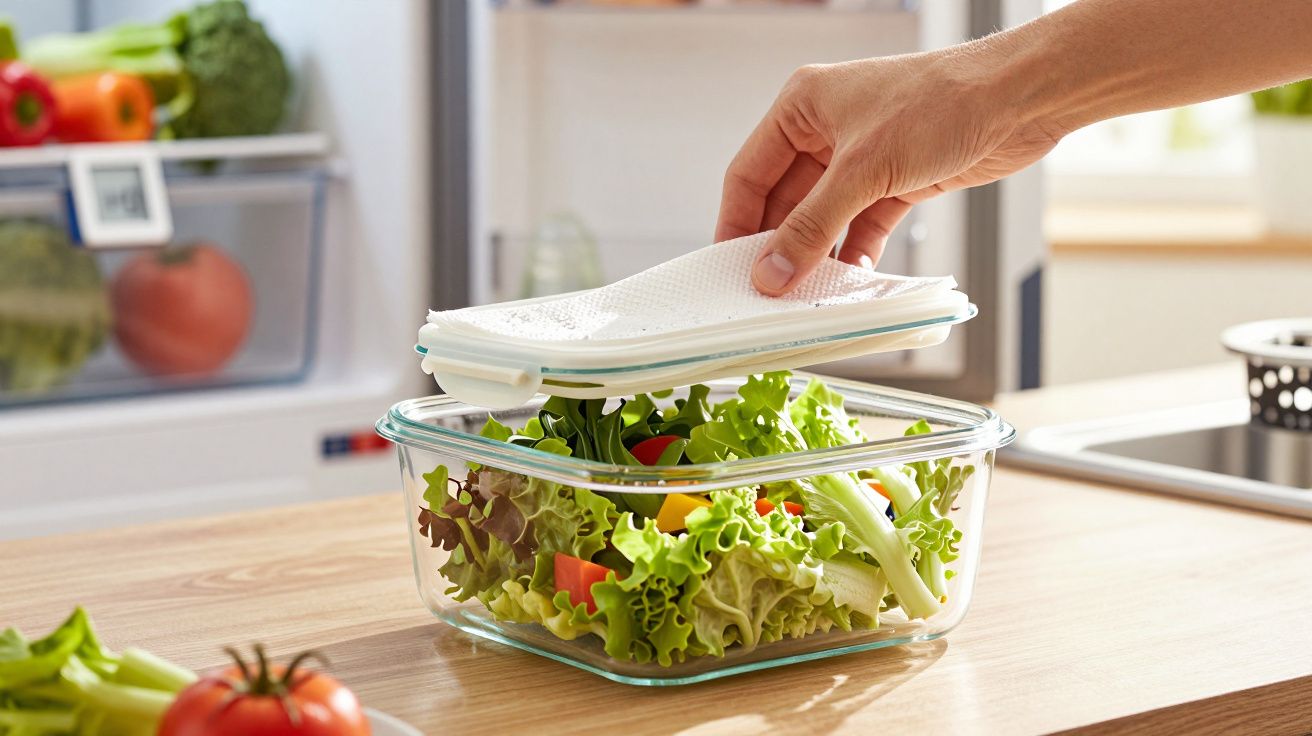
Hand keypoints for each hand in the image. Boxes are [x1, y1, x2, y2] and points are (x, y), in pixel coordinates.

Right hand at [715, 50, 1061, 295]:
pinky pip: (859, 227)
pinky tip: (849, 280)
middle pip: (784, 202)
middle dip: (779, 246)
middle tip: (768, 291)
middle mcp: (826, 130)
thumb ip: (812, 226)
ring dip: (817, 255)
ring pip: (823, 219)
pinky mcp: (894, 181)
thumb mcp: (863, 170)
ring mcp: (861, 158)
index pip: (750, 173)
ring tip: (806, 293)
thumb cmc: (943, 102)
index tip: (729, 267)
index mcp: (803, 107)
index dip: (736, 223)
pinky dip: (853, 253)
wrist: (1019, 100)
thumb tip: (772, 270)